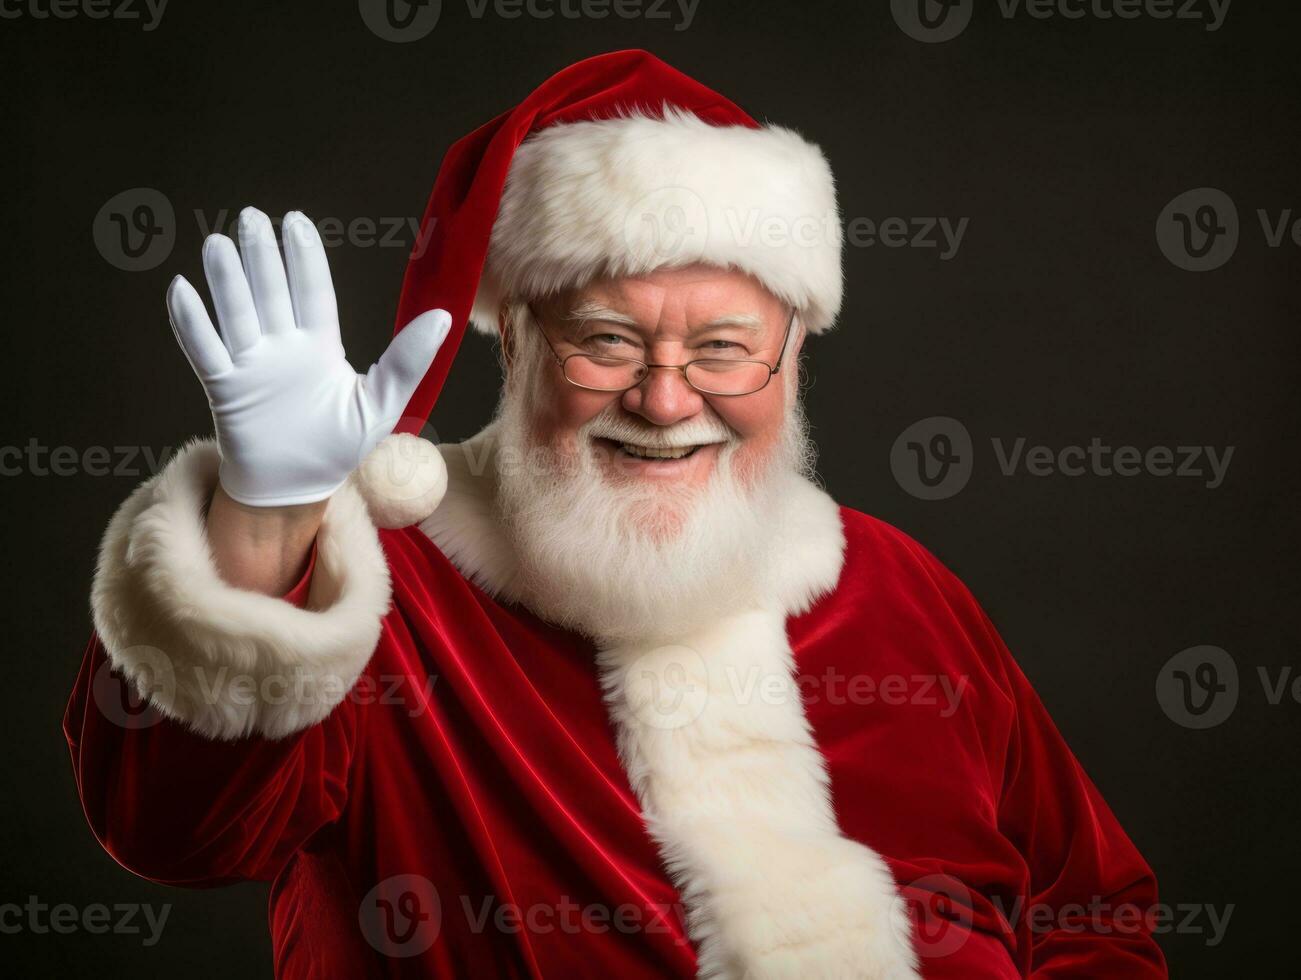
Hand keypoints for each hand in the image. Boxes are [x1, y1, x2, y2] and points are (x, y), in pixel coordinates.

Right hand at [166, 207, 450, 506]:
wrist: (298, 488)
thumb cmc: (339, 446)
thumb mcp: (382, 403)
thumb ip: (407, 360)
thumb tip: (444, 317)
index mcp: (319, 345)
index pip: (312, 293)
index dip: (304, 258)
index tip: (295, 222)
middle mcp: (282, 346)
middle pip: (270, 293)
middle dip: (261, 256)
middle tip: (252, 217)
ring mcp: (251, 365)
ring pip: (237, 314)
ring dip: (227, 281)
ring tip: (219, 243)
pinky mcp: (225, 389)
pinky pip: (205, 351)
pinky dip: (192, 323)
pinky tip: (182, 290)